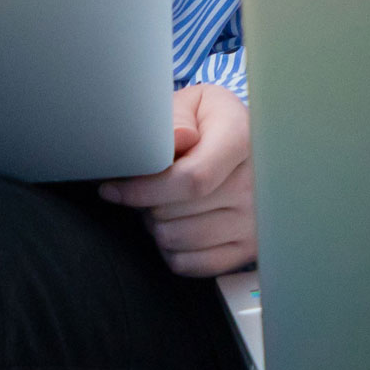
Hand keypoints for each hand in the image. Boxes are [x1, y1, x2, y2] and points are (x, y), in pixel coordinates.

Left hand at [102, 84, 254, 276]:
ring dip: (156, 225)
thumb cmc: (210, 124)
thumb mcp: (194, 104)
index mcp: (242, 141)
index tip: (113, 189)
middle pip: (175, 213)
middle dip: (145, 204)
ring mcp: (255, 221)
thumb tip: (178, 139)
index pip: (192, 180)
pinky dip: (172, 250)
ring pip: (178, 240)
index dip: (144, 190)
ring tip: (163, 204)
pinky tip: (176, 225)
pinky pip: (192, 265)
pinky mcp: (248, 249)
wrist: (248, 145)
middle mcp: (256, 185)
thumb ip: (177, 118)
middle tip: (146, 189)